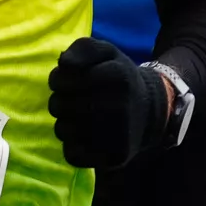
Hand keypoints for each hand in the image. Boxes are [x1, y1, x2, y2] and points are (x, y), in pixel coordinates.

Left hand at [47, 36, 165, 170]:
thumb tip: (63, 63)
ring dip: (64, 123)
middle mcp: (120, 105)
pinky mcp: (114, 157)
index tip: (65, 80)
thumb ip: (82, 48)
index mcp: (118, 75)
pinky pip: (73, 154)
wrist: (149, 110)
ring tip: (78, 117)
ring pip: (63, 131)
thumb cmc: (118, 78)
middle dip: (58, 101)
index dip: (57, 80)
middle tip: (72, 100)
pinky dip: (72, 144)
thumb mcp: (105, 52)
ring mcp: (118, 134)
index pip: (62, 80)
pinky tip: (84, 135)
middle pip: (59, 106)